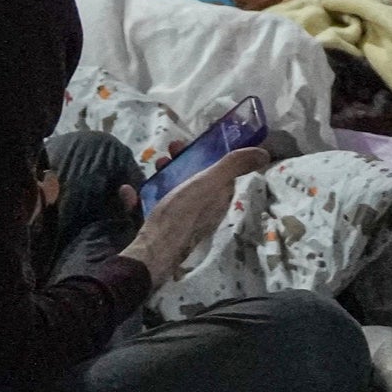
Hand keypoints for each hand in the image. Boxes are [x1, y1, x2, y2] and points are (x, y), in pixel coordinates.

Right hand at [126, 145, 255, 287]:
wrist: (153, 250)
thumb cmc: (183, 213)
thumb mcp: (211, 183)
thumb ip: (233, 166)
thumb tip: (264, 153)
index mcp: (218, 199)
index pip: (219, 172)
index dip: (207, 154)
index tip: (191, 142)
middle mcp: (204, 210)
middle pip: (195, 178)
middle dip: (182, 161)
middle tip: (169, 151)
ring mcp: (182, 219)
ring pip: (174, 190)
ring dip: (165, 174)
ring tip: (154, 166)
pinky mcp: (162, 228)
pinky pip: (153, 206)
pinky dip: (142, 196)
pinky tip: (128, 191)